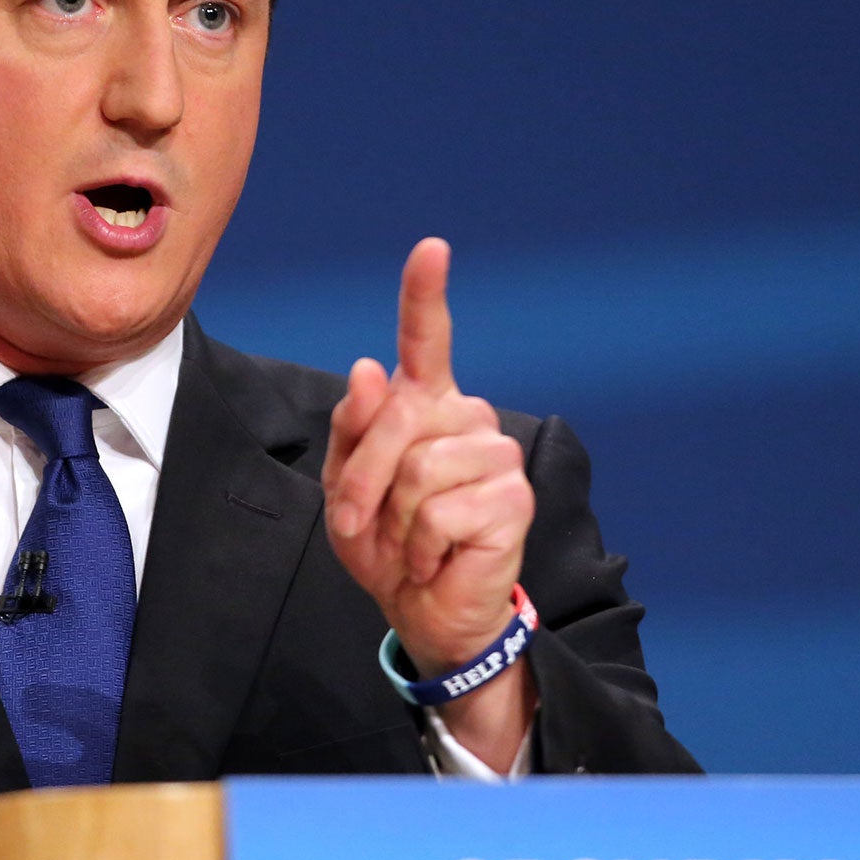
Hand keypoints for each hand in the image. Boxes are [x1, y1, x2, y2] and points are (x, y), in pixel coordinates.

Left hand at [323, 238, 536, 765]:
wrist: (424, 609)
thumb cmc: (386, 544)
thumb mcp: (346, 490)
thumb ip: (353, 431)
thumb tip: (370, 367)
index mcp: (425, 405)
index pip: (427, 340)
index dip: (426, 294)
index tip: (431, 250)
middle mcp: (467, 418)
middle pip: (397, 418)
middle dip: (364, 479)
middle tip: (368, 522)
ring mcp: (495, 455)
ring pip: (418, 470)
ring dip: (396, 521)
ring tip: (413, 541)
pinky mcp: (514, 497)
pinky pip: (442, 511)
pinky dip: (423, 545)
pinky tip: (439, 557)